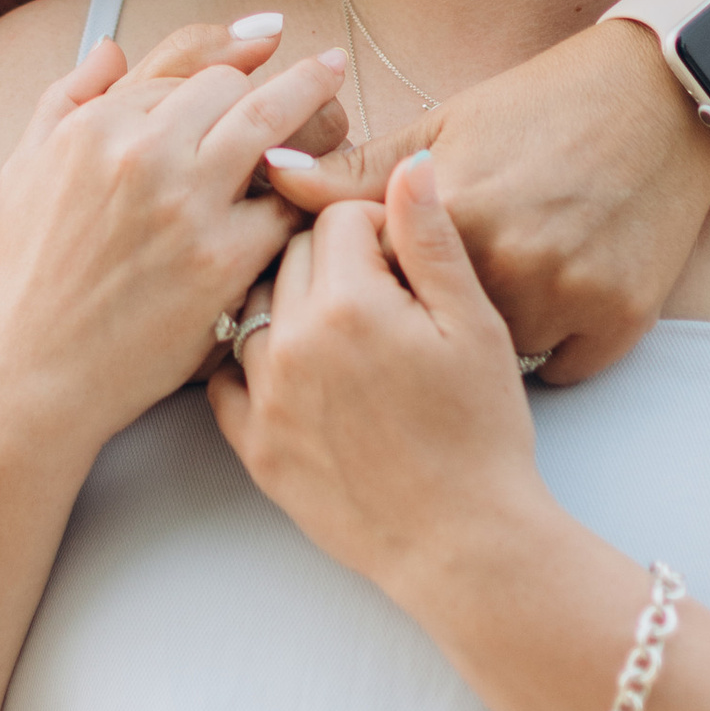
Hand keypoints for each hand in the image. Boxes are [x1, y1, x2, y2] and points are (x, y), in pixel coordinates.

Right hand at [0, 33, 348, 448]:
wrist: (37, 370)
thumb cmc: (30, 273)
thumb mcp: (24, 168)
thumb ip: (67, 96)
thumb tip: (111, 49)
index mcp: (97, 124)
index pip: (185, 69)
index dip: (230, 65)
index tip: (265, 49)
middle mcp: (142, 153)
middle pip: (236, 88)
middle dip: (281, 80)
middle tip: (323, 72)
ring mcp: (186, 205)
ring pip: (272, 129)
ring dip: (315, 109)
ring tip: (338, 97)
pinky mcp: (221, 260)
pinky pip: (287, 210)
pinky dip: (305, 201)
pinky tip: (321, 194)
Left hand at [208, 155, 542, 594]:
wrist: (463, 543)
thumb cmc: (481, 435)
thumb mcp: (475, 325)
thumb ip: (432, 239)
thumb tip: (410, 167)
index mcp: (350, 303)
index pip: (336, 218)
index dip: (376, 228)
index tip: (402, 259)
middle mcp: (292, 343)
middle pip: (289, 255)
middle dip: (330, 259)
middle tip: (378, 294)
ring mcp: (265, 397)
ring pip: (253, 308)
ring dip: (288, 303)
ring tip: (343, 332)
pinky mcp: (253, 445)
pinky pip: (228, 376)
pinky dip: (255, 361)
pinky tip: (299, 370)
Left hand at [262, 19, 709, 379]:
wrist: (664, 103)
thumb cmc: (544, 109)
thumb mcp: (445, 128)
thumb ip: (355, 171)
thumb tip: (269, 174)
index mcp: (452, 212)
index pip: (367, 276)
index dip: (365, 271)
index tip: (383, 258)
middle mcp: (507, 264)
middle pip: (432, 326)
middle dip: (410, 313)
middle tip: (439, 276)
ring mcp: (567, 300)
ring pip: (490, 355)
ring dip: (481, 337)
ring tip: (498, 285)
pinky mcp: (617, 328)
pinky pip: (554, 370)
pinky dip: (544, 347)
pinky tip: (549, 301)